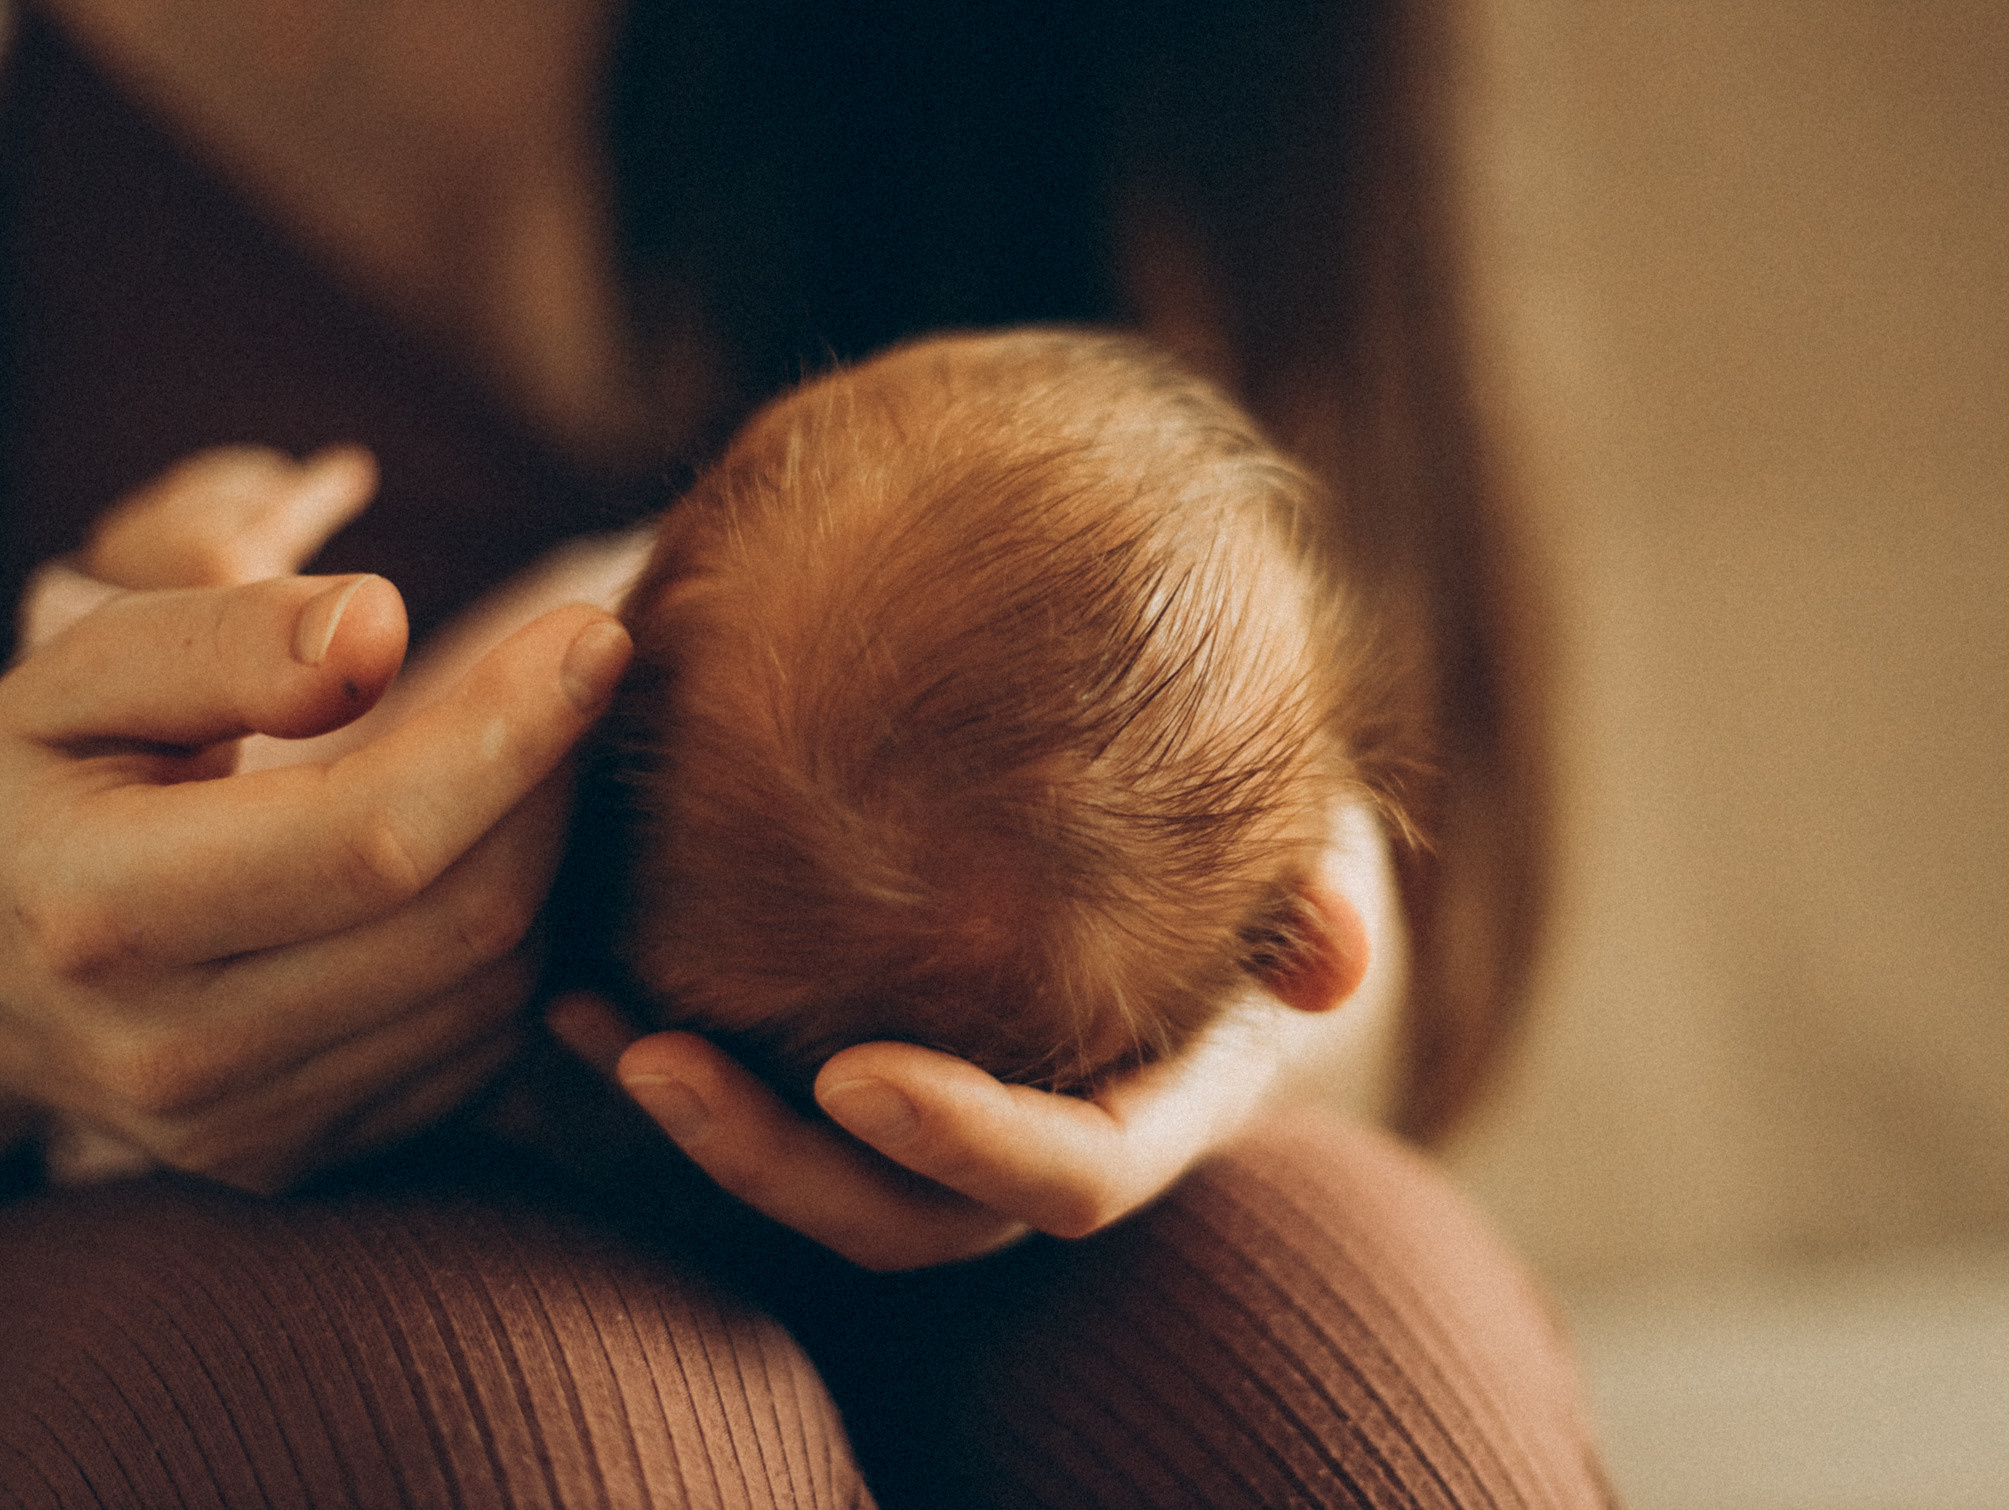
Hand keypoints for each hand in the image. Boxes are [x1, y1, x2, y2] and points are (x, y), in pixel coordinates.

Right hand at [0, 454, 632, 1190]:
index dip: (511, 731)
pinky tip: (489, 854)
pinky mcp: (299, 1158)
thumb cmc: (39, 783)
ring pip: (498, 988)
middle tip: (578, 674)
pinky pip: (482, 1047)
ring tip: (528, 755)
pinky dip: (517, 942)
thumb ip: (226, 640)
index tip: (596, 636)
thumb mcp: (84, 678)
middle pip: (468, 918)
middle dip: (555, 782)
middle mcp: (174, 1051)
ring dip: (550, 859)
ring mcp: (242, 1128)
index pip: (374, 838)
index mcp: (103, 912)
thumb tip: (381, 628)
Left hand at [545, 853, 1377, 1272]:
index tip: (856, 1074)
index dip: (969, 1147)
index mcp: (1152, 1108)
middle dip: (775, 1161)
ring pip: (811, 1175)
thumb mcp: (1300, 841)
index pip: (1071, 1179)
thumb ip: (1318, 890)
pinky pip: (757, 1098)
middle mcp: (1032, 1143)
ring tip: (580, 1019)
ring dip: (690, 1119)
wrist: (1163, 817)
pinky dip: (662, 1049)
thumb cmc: (1248, 828)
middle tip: (656, 1059)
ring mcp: (941, 1121)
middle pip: (904, 1215)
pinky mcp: (858, 1077)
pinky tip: (566, 976)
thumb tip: (1341, 964)